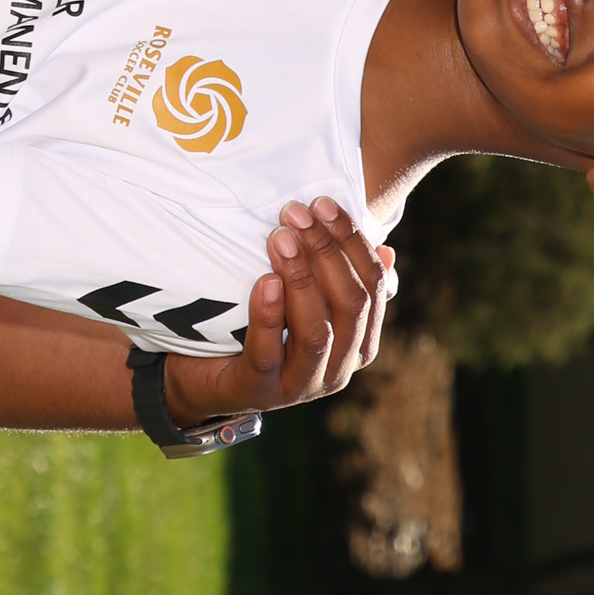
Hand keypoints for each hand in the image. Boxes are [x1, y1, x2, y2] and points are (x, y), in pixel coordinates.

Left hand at [163, 200, 394, 426]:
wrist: (206, 377)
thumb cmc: (264, 328)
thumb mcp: (306, 301)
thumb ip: (341, 280)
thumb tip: (387, 252)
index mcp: (360, 343)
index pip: (373, 286)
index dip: (352, 241)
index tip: (323, 203)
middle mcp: (339, 368)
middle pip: (350, 304)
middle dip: (325, 251)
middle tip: (295, 212)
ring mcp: (301, 385)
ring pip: (316, 331)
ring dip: (301, 278)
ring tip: (281, 238)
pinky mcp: (259, 391)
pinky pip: (268, 353)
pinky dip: (269, 315)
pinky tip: (264, 281)